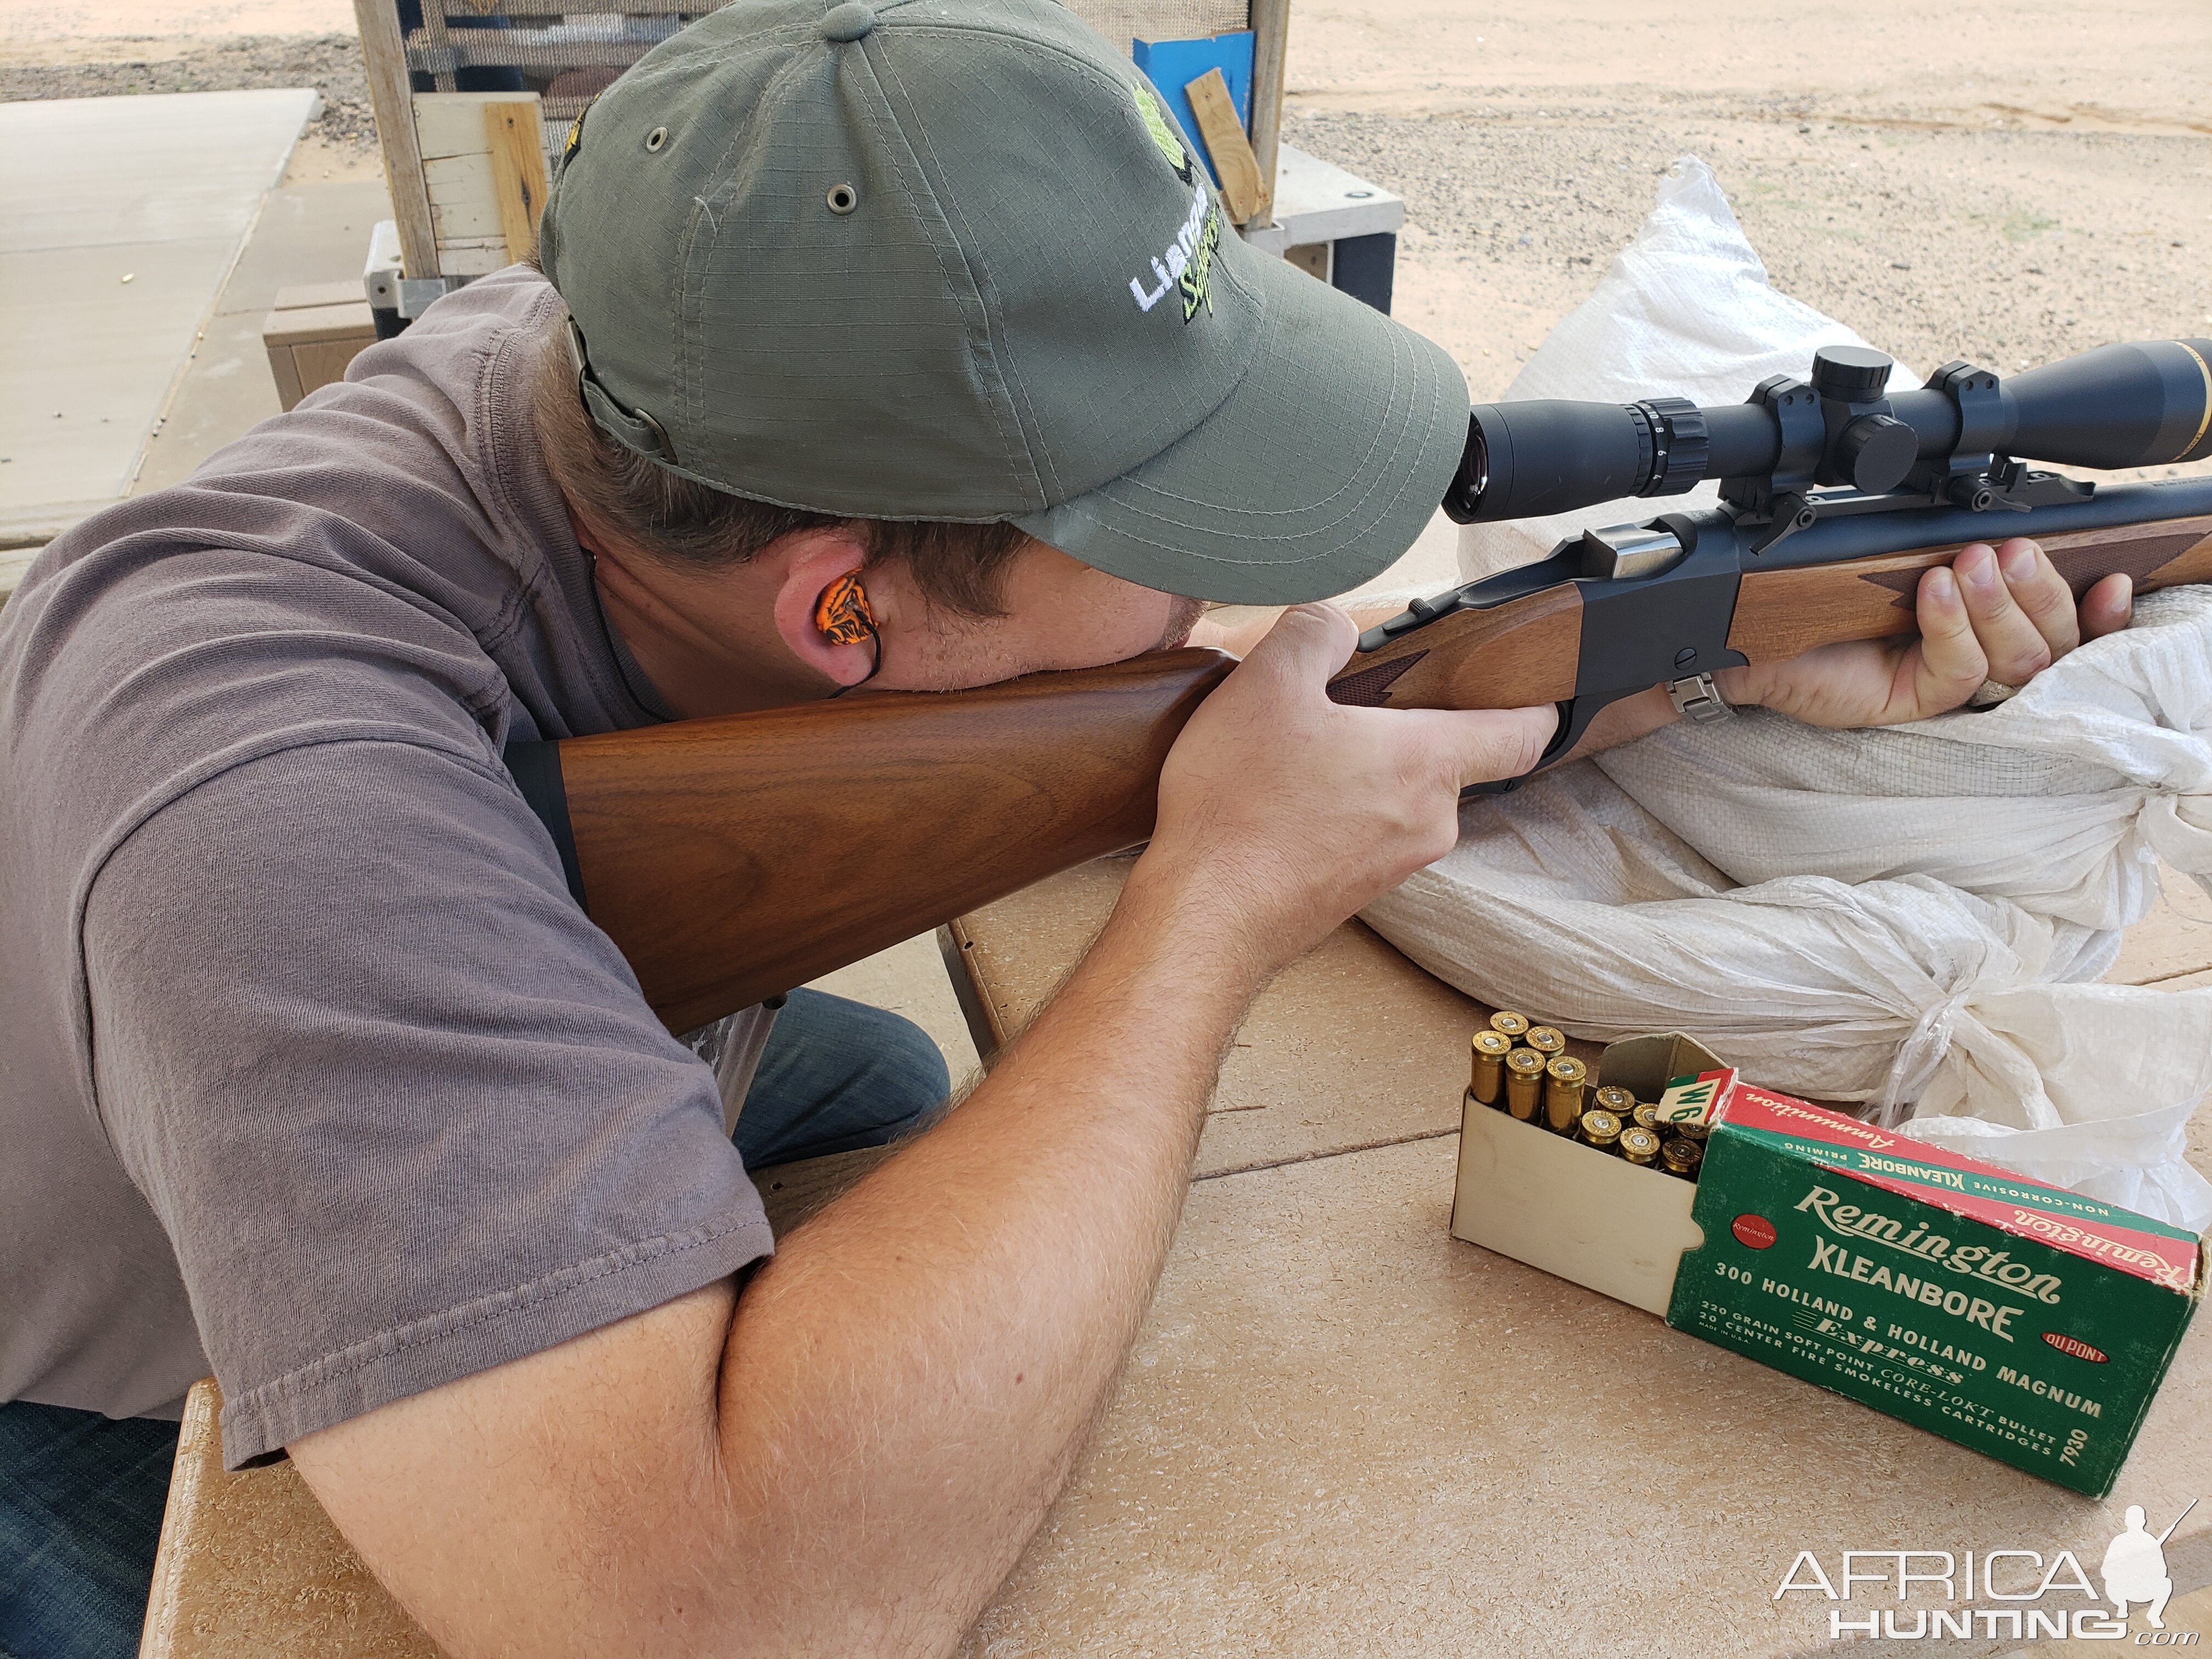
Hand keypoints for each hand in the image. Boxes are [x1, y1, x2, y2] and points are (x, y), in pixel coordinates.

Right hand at [1136, 604, 1554, 976]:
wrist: (1204, 918)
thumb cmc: (1240, 808)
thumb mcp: (1265, 684)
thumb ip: (1313, 633)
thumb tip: (1335, 627)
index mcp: (1428, 763)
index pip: (1522, 734)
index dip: (1537, 704)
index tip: (1532, 687)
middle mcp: (1427, 821)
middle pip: (1448, 760)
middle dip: (1406, 728)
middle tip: (1350, 707)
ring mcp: (1393, 865)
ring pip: (1399, 798)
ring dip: (1363, 772)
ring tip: (1297, 755)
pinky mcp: (1354, 893)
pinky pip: (1363, 835)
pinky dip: (1336, 812)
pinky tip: (1281, 801)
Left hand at [1721, 537, 2133, 726]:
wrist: (1749, 633)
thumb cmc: (1824, 594)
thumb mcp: (1894, 558)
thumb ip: (1953, 546)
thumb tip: (2004, 519)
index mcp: (1988, 621)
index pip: (2065, 623)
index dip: (2098, 608)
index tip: (2114, 576)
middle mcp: (1978, 654)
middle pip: (2051, 641)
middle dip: (2041, 590)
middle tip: (2011, 550)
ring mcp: (1946, 681)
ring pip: (2015, 660)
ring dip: (2001, 605)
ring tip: (1973, 563)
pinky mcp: (1913, 700)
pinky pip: (1956, 672)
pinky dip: (1951, 627)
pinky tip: (1934, 591)